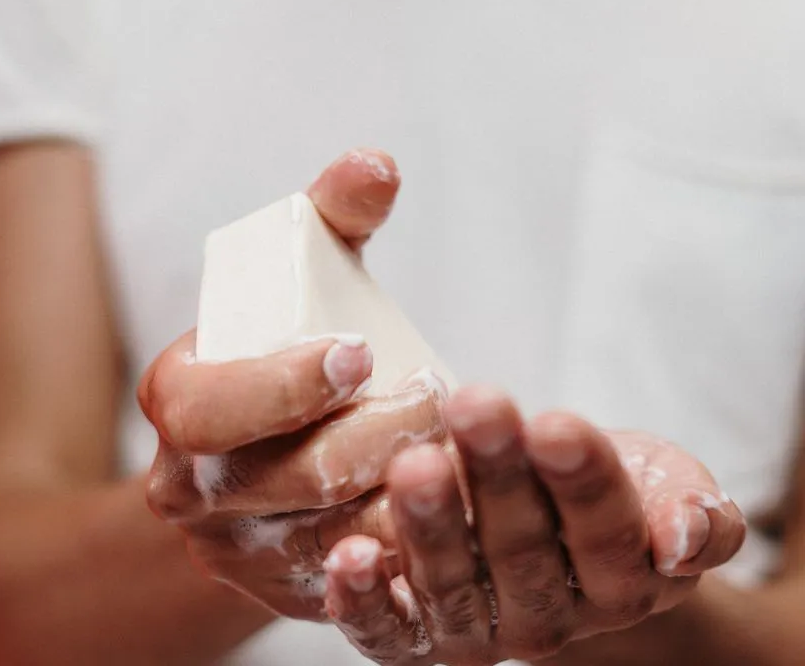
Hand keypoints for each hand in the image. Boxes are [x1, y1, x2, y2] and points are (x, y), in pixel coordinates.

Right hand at [138, 150, 447, 618]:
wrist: (261, 449)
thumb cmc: (286, 348)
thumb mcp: (303, 276)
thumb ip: (333, 216)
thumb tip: (377, 165)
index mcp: (177, 404)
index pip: (206, 410)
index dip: (279, 386)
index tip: (360, 352)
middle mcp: (191, 489)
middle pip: (284, 479)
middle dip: (371, 437)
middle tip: (438, 397)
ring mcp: (237, 550)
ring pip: (329, 538)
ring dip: (404, 493)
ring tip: (461, 447)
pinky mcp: (285, 592)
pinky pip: (356, 584)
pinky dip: (409, 550)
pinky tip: (454, 510)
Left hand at [323, 387, 746, 663]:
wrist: (552, 518)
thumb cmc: (610, 486)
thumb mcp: (668, 485)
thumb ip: (697, 513)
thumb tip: (683, 535)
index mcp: (619, 583)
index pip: (604, 532)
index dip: (582, 480)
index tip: (556, 423)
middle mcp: (547, 618)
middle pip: (521, 550)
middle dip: (498, 477)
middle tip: (476, 408)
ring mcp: (477, 629)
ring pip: (453, 585)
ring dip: (431, 526)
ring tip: (416, 464)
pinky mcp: (414, 635)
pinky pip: (388, 631)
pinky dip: (364, 600)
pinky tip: (348, 554)